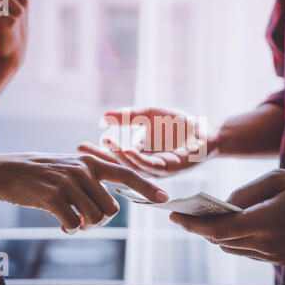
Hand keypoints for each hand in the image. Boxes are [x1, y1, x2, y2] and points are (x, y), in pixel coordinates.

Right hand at [0, 153, 168, 232]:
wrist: (8, 171)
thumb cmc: (43, 172)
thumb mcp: (71, 167)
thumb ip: (93, 181)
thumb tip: (110, 209)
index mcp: (91, 162)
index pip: (126, 174)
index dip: (146, 187)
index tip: (164, 197)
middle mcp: (83, 171)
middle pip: (111, 208)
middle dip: (102, 219)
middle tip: (85, 218)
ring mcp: (68, 183)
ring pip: (94, 218)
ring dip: (85, 225)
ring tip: (73, 220)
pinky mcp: (52, 197)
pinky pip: (72, 223)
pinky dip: (69, 229)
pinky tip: (61, 224)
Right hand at [78, 107, 218, 177]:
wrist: (206, 131)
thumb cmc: (177, 124)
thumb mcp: (148, 115)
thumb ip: (128, 116)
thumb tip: (103, 117)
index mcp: (139, 156)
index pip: (114, 156)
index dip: (97, 151)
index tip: (79, 145)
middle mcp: (146, 166)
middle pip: (120, 165)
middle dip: (102, 158)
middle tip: (82, 150)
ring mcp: (159, 169)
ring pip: (135, 168)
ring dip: (120, 157)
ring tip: (106, 144)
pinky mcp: (173, 168)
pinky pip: (153, 165)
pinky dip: (139, 158)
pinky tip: (127, 149)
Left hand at [170, 169, 284, 264]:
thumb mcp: (277, 179)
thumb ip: (245, 193)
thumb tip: (222, 205)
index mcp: (264, 223)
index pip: (216, 230)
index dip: (191, 224)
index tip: (173, 216)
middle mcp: (266, 244)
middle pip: (220, 240)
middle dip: (199, 228)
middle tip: (185, 214)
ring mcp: (273, 255)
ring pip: (231, 248)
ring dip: (215, 235)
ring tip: (203, 218)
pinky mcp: (279, 258)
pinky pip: (246, 252)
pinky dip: (232, 239)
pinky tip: (229, 225)